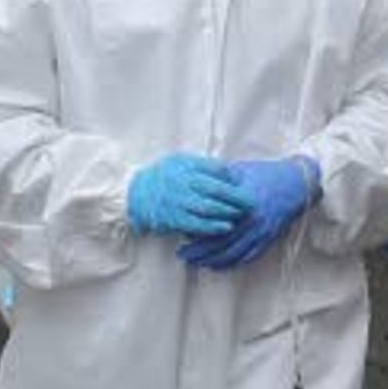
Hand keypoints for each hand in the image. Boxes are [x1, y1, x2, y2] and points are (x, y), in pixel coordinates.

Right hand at [125, 153, 250, 239]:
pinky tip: (226, 227)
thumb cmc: (163, 176)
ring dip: (228, 212)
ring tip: (242, 214)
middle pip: (216, 190)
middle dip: (237, 197)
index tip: (246, 184)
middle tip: (253, 202)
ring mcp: (178, 201)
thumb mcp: (180, 161)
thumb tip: (230, 172)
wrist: (134, 194)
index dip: (233, 178)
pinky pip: (197, 224)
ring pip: (209, 208)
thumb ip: (203, 165)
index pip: (216, 170)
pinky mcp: (173, 218)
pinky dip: (213, 226)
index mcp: (186, 166)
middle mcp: (182, 183)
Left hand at [183, 156, 320, 270]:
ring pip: (233, 254)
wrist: (297, 182)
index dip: (196, 233)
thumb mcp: (240, 172)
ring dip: (213, 261)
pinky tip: (218, 265)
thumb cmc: (266, 173)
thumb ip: (218, 181)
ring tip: (196, 262)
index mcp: (243, 204)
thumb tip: (194, 187)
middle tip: (181, 255)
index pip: (214, 224)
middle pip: (220, 244)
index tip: (180, 235)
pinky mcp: (269, 238)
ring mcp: (262, 233)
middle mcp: (253, 222)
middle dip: (199, 252)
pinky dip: (231, 263)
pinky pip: (248, 256)